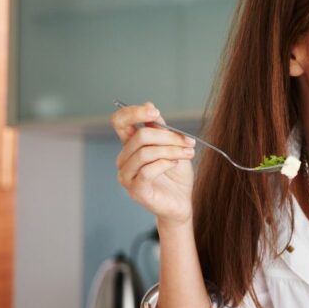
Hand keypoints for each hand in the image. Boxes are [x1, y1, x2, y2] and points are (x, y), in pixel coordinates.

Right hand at [111, 101, 195, 223]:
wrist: (183, 202)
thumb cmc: (176, 175)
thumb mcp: (172, 146)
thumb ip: (160, 128)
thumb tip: (149, 106)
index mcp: (130, 145)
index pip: (119, 122)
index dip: (133, 113)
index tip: (155, 112)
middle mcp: (124, 159)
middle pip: (140, 136)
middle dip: (169, 136)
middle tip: (189, 142)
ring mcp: (127, 176)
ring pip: (146, 152)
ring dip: (172, 150)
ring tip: (189, 153)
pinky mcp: (136, 190)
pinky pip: (147, 171)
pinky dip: (165, 163)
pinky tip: (176, 163)